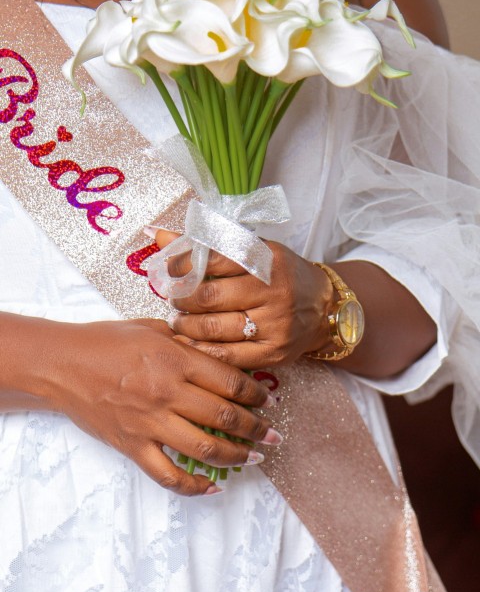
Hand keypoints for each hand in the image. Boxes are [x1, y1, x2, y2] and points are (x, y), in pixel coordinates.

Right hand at [2, 313, 277, 495]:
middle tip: (273, 434)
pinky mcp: (132, 446)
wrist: (62, 363)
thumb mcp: (152, 328)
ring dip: (237, 456)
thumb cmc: (106, 340)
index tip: (270, 402)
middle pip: (224, 416)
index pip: (230, 381)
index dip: (256, 394)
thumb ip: (186, 342)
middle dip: (256, 428)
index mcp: (175, 360)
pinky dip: (193, 486)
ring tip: (256, 457)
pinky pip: (167, 475)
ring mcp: (149, 423)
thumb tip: (216, 353)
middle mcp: (167, 393)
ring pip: (204, 448)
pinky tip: (212, 487)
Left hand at [155, 230, 332, 369]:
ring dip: (186, 325)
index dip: (183, 264)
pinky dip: (201, 350)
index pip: (214, 258)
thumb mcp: (254, 251)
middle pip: (210, 296)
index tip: (168, 269)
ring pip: (215, 329)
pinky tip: (189, 342)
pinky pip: (227, 357)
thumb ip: (208, 245)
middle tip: (172, 297)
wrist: (323, 308)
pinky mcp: (274, 353)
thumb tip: (159, 234)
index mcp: (268, 260)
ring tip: (178, 319)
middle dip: (182, 298)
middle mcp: (274, 292)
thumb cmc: (281, 275)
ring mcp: (275, 325)